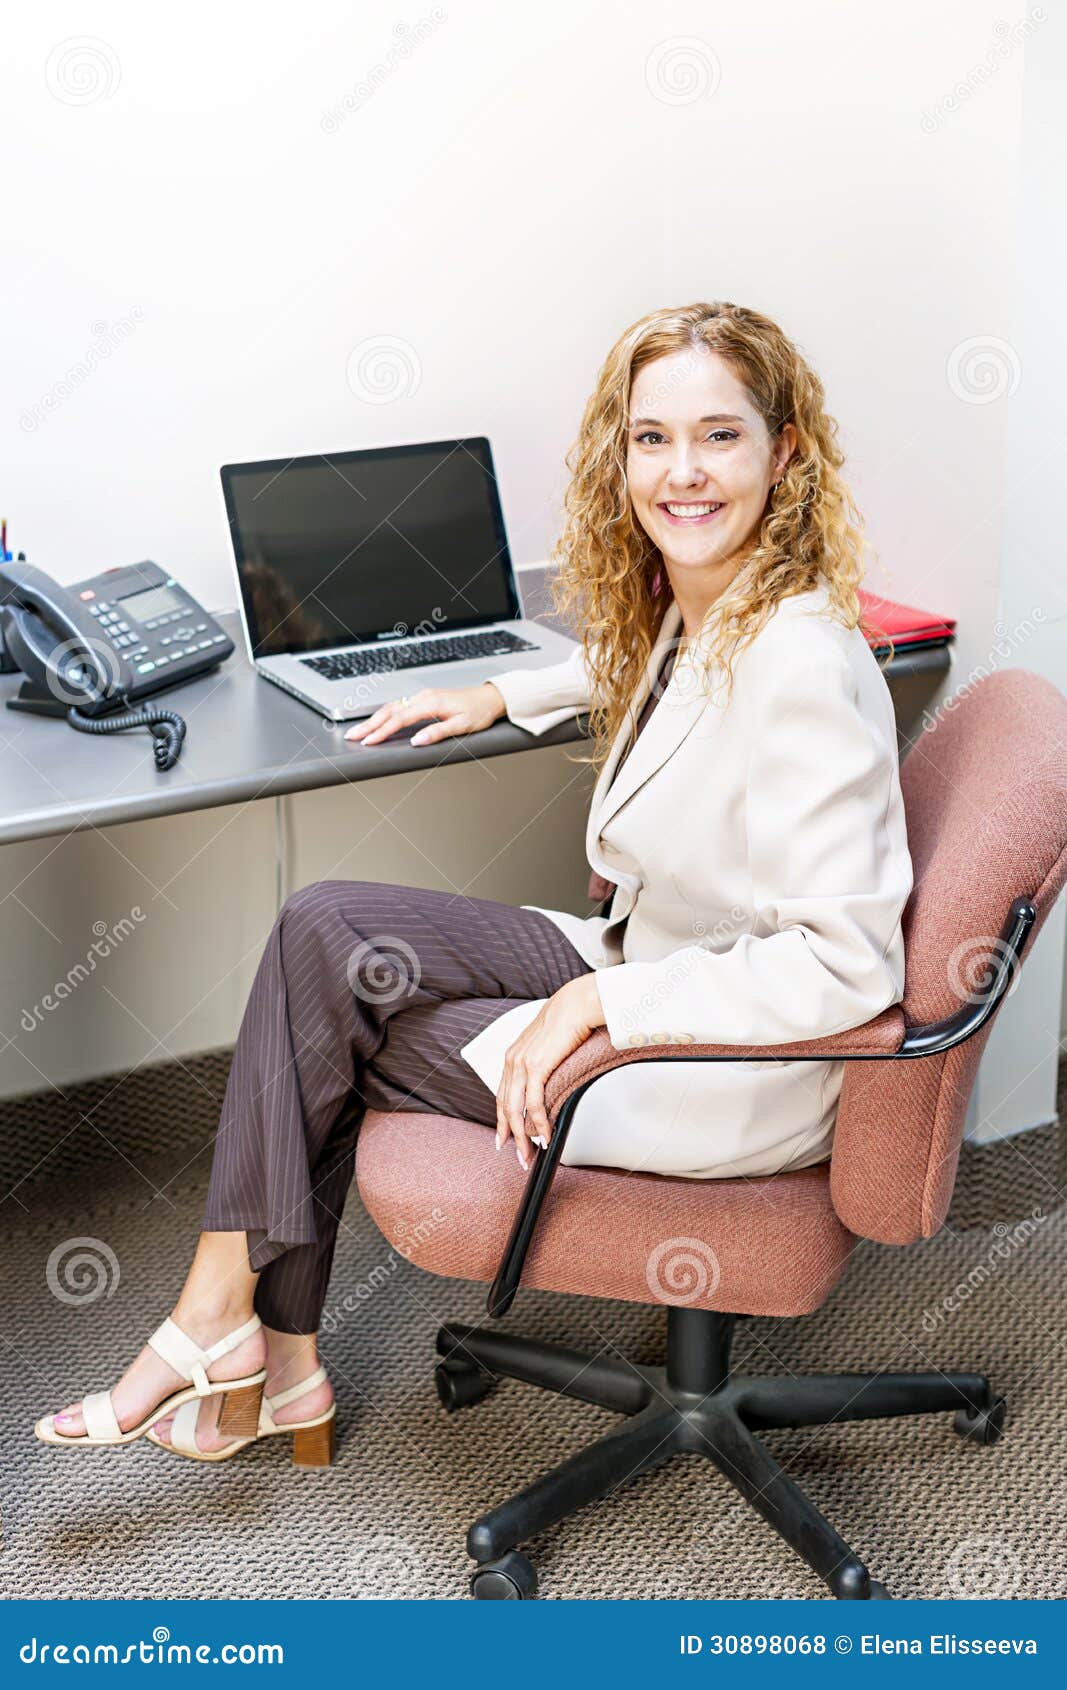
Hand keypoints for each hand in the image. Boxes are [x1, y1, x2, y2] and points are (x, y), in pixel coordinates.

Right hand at [344, 682, 505, 746]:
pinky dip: (385, 714)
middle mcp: (423, 697)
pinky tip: (378, 720)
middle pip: (390, 711)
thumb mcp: (462, 726)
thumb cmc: (479, 711)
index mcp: (431, 703)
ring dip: (374, 719)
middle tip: (352, 736)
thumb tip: (417, 741)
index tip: (369, 742)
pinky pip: (399, 705)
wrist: (490, 697)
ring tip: (359, 731)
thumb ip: (438, 733)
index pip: (400, 719)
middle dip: (369, 724)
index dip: (383, 731)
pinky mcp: (424, 699)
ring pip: (392, 707)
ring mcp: (423, 696)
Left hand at [496, 973, 605, 1170]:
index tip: (503, 1139)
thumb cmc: (568, 1020)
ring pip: (516, 1110)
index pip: (502, 1095)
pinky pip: (533, 1105)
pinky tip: (546, 1136)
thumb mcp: (548, 1045)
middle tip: (519, 1156)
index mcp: (513, 1056)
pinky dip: (539, 1124)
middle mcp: (512, 1061)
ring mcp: (521, 1064)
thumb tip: (550, 1080)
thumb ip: (543, 1062)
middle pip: (505, 1107)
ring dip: (523, 1137)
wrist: (576, 1004)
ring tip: (530, 1154)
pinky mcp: (535, 1067)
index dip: (502, 1120)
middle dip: (511, 1136)